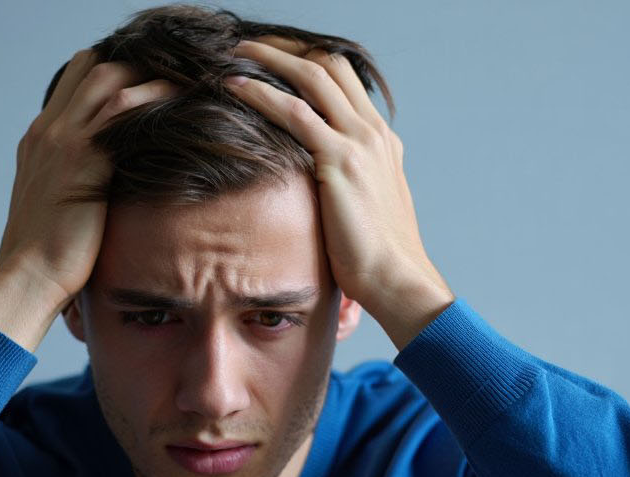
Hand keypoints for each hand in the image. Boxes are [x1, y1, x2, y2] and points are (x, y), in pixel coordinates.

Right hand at [0, 49, 178, 306]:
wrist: (30, 277)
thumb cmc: (48, 254)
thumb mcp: (56, 204)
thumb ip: (76, 180)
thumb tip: (109, 184)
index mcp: (40, 139)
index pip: (74, 79)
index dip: (111, 70)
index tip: (146, 82)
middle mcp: (49, 130)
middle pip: (92, 66)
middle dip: (135, 64)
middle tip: (174, 76)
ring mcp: (64, 141)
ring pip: (108, 77)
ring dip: (149, 74)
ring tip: (185, 82)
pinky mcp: (85, 160)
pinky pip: (123, 110)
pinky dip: (153, 99)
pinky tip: (180, 103)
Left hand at [224, 37, 454, 347]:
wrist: (397, 279)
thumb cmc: (376, 258)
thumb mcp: (365, 210)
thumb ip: (347, 186)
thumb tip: (316, 187)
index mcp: (382, 141)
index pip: (345, 80)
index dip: (308, 62)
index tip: (275, 59)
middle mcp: (374, 132)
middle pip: (330, 65)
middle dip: (288, 49)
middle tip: (250, 45)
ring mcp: (360, 142)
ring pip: (312, 78)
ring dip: (270, 59)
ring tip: (235, 52)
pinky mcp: (341, 161)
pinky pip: (294, 112)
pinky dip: (260, 93)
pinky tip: (232, 87)